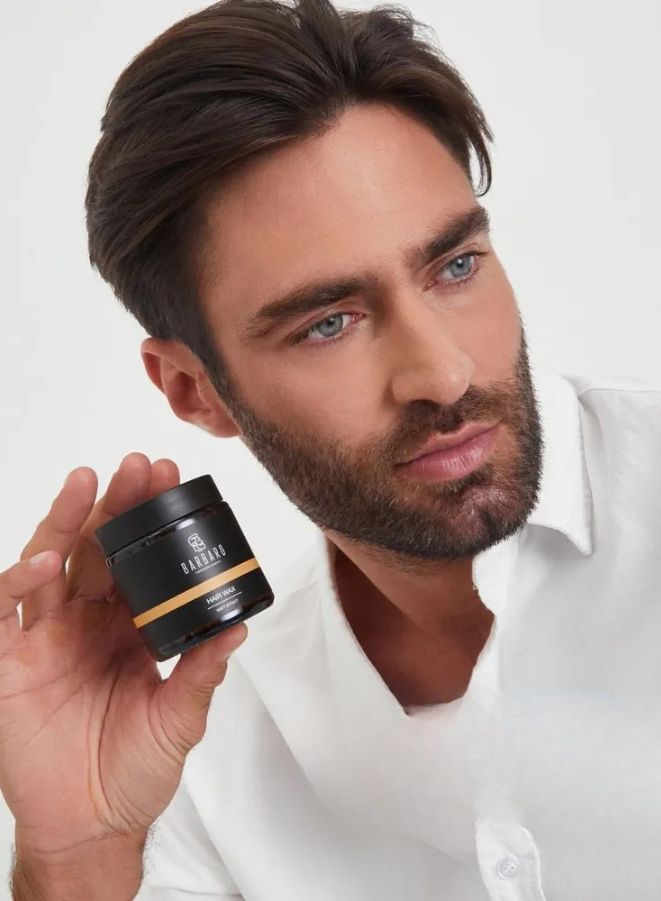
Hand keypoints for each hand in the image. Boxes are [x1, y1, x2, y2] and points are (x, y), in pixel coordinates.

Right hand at [0, 453, 247, 862]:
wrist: (92, 824)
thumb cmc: (134, 771)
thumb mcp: (179, 719)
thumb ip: (201, 672)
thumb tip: (236, 626)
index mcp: (128, 628)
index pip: (139, 561)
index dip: (151, 522)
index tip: (172, 483)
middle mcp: (87, 622)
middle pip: (97, 549)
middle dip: (116, 505)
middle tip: (138, 466)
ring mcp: (46, 637)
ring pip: (50, 563)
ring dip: (66, 520)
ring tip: (88, 482)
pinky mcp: (8, 662)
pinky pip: (4, 610)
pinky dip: (17, 581)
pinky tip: (43, 559)